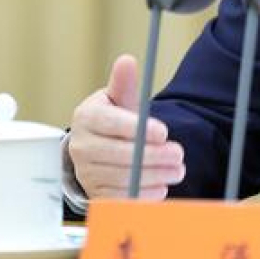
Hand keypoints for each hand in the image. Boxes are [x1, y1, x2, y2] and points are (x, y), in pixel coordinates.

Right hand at [67, 54, 184, 200]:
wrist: (97, 147)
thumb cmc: (113, 119)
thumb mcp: (117, 98)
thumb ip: (124, 83)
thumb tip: (127, 61)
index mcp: (86, 118)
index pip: (110, 123)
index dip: (137, 129)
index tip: (163, 132)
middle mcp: (81, 147)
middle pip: (117, 154)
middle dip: (152, 156)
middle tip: (179, 153)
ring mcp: (86, 172)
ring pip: (121, 177)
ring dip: (153, 176)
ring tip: (177, 170)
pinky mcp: (94, 193)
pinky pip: (119, 197)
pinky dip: (142, 195)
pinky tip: (162, 187)